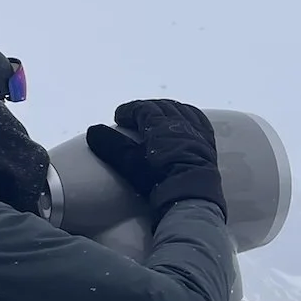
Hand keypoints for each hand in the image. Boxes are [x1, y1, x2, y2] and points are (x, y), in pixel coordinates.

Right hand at [85, 100, 225, 217]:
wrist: (192, 194)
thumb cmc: (159, 179)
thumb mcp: (131, 163)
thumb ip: (112, 146)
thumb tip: (93, 130)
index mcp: (160, 124)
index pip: (143, 109)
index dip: (129, 110)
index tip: (118, 116)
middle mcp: (179, 122)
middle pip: (162, 107)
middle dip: (146, 108)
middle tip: (134, 115)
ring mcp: (195, 130)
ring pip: (180, 110)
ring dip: (166, 109)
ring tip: (157, 115)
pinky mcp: (207, 140)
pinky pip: (198, 119)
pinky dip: (187, 114)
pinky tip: (185, 119)